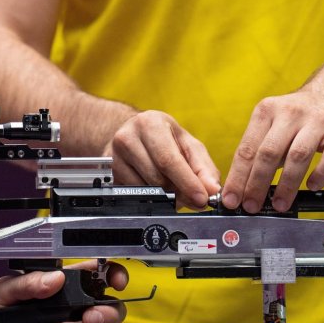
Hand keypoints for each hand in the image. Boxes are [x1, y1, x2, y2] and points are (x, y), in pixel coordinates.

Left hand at [0, 260, 128, 322]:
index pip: (94, 274)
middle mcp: (70, 308)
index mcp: (58, 286)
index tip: (115, 281)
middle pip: (108, 306)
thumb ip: (27, 283)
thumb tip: (55, 279)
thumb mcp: (2, 292)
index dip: (112, 274)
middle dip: (106, 311)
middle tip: (88, 317)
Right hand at [106, 110, 220, 209]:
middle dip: (179, 193)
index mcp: (150, 124)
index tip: (202, 198)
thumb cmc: (164, 139)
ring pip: (146, 189)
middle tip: (192, 198)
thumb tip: (212, 190)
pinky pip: (136, 195)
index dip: (187, 182)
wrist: (133, 135)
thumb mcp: (188, 146)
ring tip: (173, 187)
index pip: (169, 160)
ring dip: (165, 196)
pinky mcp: (111, 174)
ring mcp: (115, 156)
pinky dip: (151, 197)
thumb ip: (204, 168)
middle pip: (157, 178)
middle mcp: (128, 137)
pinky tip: (156, 186)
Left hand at [221, 89, 323, 212]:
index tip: (232, 199)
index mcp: (266, 112)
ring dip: (287, 184)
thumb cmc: (297, 119)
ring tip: (279, 204)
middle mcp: (290, 113)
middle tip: (252, 206)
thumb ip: (258, 152)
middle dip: (257, 184)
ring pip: (298, 155)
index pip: (247, 149)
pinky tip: (312, 186)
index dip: (237, 177)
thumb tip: (241, 188)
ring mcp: (317, 121)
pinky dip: (321, 174)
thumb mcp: (272, 124)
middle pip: (269, 153)